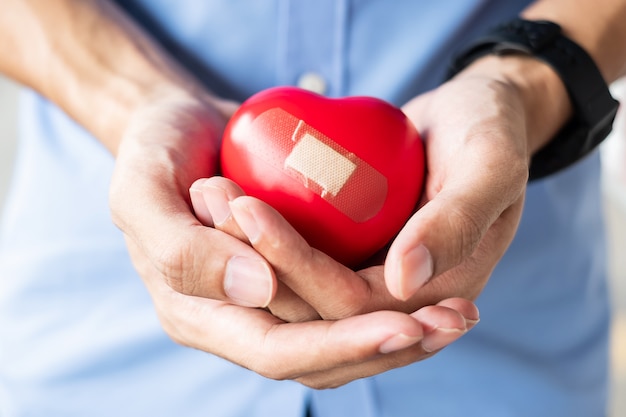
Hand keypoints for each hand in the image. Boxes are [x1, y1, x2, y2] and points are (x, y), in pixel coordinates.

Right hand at [108, 90, 475, 387]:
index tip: (402, 326)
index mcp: (199, 314)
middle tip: (453, 323)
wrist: (176, 126)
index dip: (340, 345)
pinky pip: (344, 300)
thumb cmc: (154, 151)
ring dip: (402, 331)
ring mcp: (269, 298)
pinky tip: (436, 292)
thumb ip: (182, 249)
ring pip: (341, 337)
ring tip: (460, 315)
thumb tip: (258, 289)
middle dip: (388, 347)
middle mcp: (238, 318)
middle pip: (321, 357)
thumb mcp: (141, 191)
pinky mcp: (294, 273)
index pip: (277, 350)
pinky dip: (390, 302)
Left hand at [191, 69, 528, 322]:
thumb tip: (404, 283)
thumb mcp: (490, 166)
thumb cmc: (488, 131)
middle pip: (314, 309)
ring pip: (298, 292)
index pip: (355, 306)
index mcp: (440, 297)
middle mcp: (400, 302)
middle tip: (214, 200)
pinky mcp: (353, 257)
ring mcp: (372, 280)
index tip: (250, 210)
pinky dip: (262, 236)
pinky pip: (301, 261)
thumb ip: (457, 223)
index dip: (300, 268)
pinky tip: (230, 198)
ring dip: (249, 250)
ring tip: (212, 196)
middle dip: (258, 259)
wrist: (474, 116)